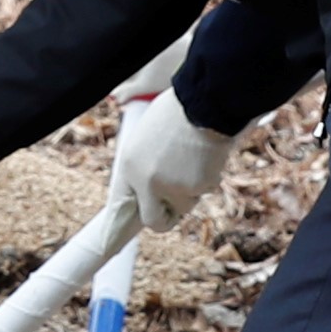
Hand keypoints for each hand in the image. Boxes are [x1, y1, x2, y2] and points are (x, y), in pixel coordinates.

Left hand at [112, 88, 234, 234]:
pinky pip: (204, 190)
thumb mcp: (146, 137)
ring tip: (193, 159)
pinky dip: (207, 177)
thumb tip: (148, 187)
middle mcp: (147, 182)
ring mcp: (173, 187)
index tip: (128, 229)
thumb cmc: (176, 113)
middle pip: (155, 221)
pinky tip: (206, 155)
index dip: (129, 218)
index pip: (122, 205)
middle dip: (166, 217)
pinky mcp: (198, 187)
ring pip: (185, 204)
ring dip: (190, 191)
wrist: (203, 102)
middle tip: (173, 205)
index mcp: (129, 166)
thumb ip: (144, 165)